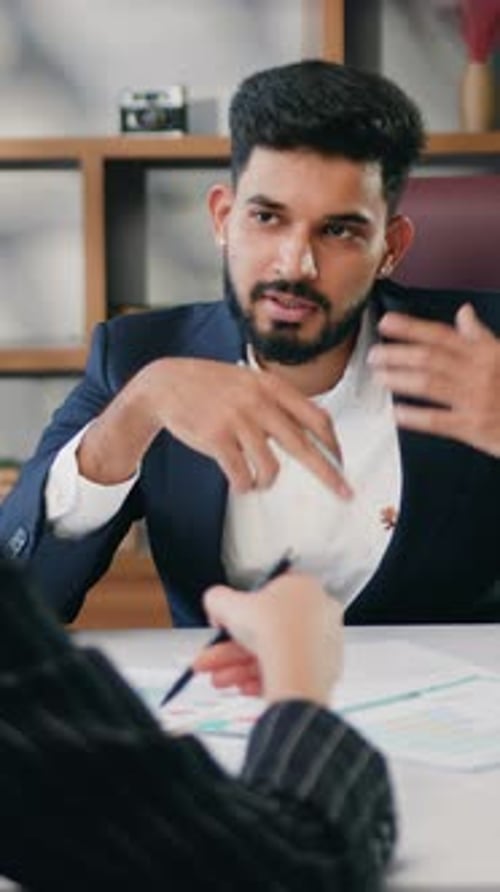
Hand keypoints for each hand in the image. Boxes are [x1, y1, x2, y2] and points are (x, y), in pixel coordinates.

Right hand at [137, 357, 351, 496]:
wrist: (165, 384)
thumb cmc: (211, 385)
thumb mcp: (250, 380)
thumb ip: (278, 399)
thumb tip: (312, 427)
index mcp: (272, 386)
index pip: (316, 417)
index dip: (333, 443)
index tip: (340, 461)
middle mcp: (259, 402)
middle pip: (304, 447)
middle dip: (329, 474)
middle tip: (344, 493)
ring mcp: (237, 421)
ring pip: (271, 468)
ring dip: (268, 482)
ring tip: (258, 481)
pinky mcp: (216, 438)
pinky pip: (241, 475)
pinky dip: (244, 485)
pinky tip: (240, 482)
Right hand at [193, 573, 342, 706]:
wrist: (299, 672)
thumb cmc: (275, 632)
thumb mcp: (229, 605)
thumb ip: (217, 600)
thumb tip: (215, 603)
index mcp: (303, 586)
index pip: (266, 596)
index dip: (240, 612)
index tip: (224, 625)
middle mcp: (318, 612)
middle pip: (266, 630)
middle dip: (231, 648)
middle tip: (212, 659)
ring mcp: (323, 643)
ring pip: (274, 653)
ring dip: (240, 666)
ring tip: (221, 678)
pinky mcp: (325, 671)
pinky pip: (288, 672)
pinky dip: (263, 679)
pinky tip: (243, 687)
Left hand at [368, 305, 499, 456]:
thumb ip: (480, 337)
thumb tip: (463, 313)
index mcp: (485, 353)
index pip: (441, 335)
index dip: (411, 328)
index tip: (387, 322)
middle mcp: (479, 373)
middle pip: (429, 358)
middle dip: (397, 354)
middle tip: (373, 354)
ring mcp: (475, 400)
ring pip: (429, 385)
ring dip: (399, 379)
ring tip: (378, 377)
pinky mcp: (474, 428)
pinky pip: (439, 421)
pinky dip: (415, 416)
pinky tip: (397, 413)